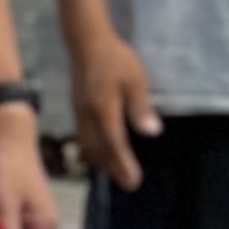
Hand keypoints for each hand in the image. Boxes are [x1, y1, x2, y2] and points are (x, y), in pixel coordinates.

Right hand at [66, 31, 159, 194]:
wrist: (88, 44)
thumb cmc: (116, 60)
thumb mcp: (135, 80)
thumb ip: (141, 107)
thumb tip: (151, 131)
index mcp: (104, 110)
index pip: (114, 143)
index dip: (123, 164)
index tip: (133, 181)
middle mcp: (88, 115)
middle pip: (98, 149)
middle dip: (112, 168)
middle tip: (128, 183)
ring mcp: (79, 112)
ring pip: (87, 144)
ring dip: (100, 160)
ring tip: (114, 172)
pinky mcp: (77, 108)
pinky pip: (83, 135)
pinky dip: (92, 149)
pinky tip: (100, 151)